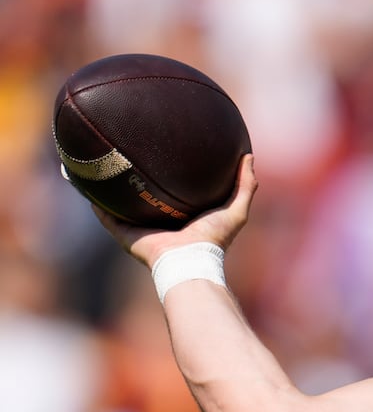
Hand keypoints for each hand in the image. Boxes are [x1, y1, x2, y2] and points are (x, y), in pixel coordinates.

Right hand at [95, 154, 257, 267]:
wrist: (189, 260)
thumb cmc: (214, 238)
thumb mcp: (236, 209)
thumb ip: (245, 185)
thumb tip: (249, 156)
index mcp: (182, 216)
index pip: (174, 192)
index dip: (169, 175)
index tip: (165, 151)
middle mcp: (160, 221)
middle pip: (144, 196)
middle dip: (136, 178)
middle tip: (128, 151)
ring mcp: (140, 228)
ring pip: (120, 204)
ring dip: (109, 188)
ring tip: (100, 163)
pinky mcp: (124, 234)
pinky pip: (105, 215)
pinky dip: (94, 201)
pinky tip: (84, 182)